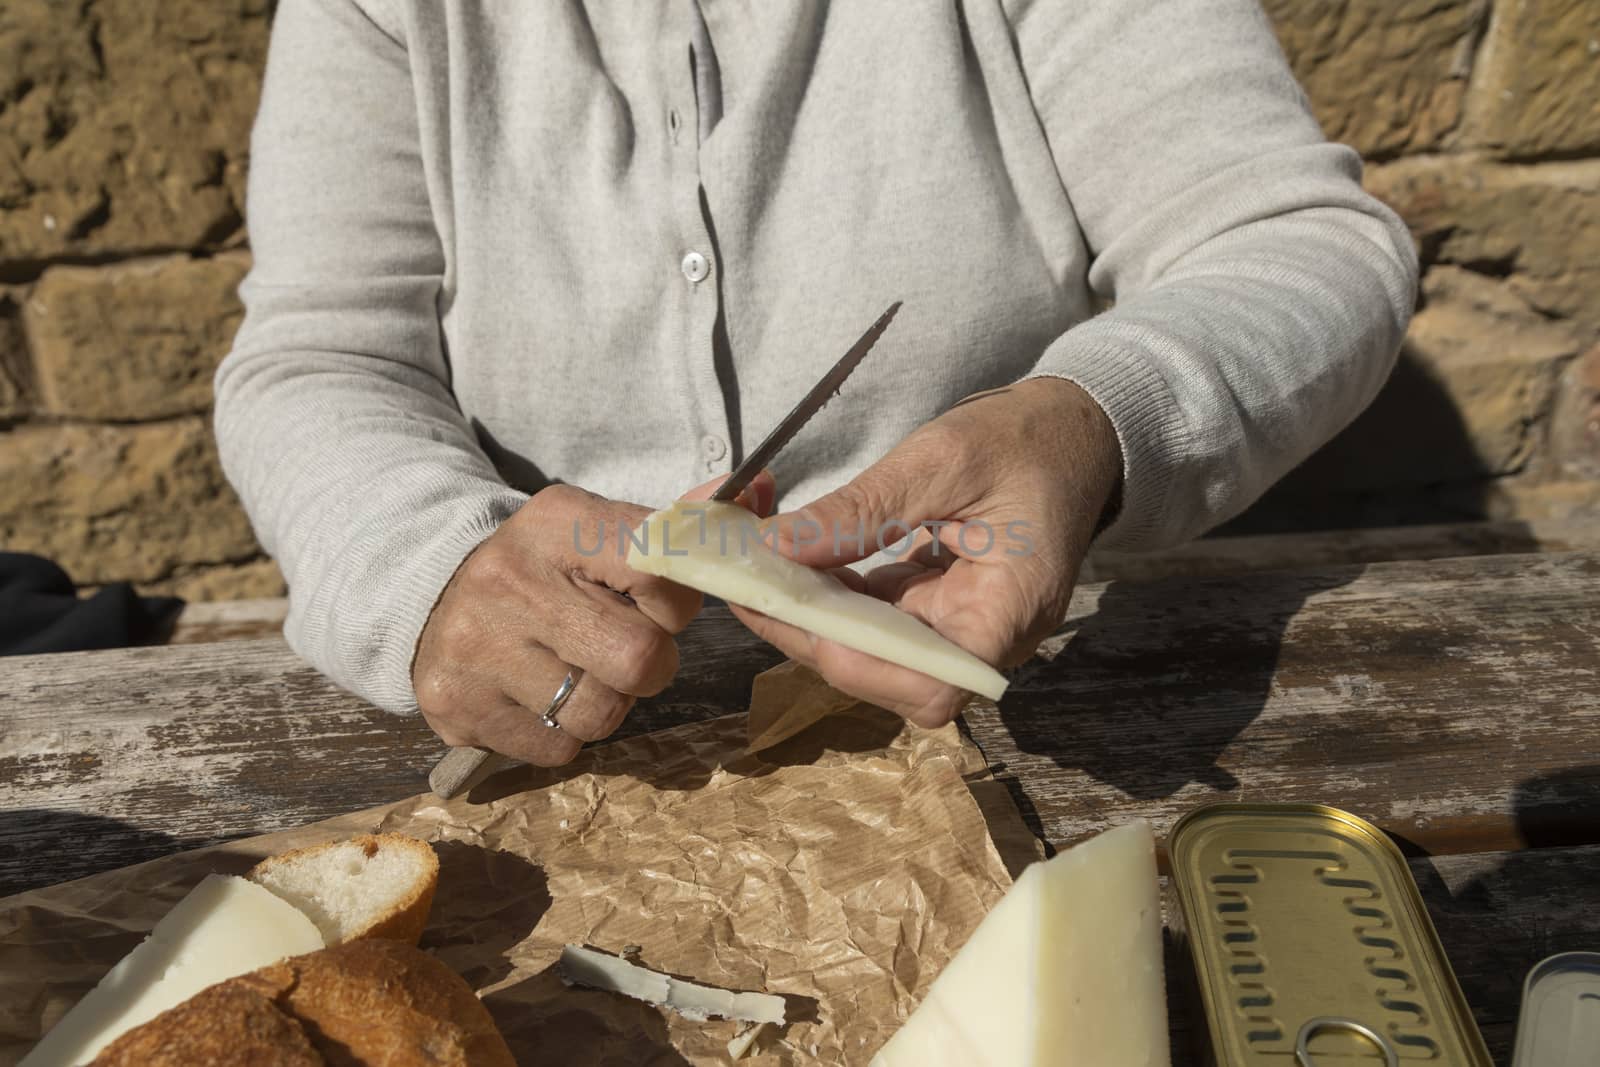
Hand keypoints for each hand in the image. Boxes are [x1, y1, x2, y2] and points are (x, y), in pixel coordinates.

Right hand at [413, 473, 775, 765]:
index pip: (664, 570)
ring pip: (600, 714)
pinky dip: (564, 732)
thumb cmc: (545, 566)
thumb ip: (684, 522)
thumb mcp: (600, 529)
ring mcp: (478, 649)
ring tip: (578, 670)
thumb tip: (764, 489)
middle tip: (622, 649)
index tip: (653, 601)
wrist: (433, 591)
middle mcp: (510, 583)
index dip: (676, 601)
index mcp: (557, 524)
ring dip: (607, 703)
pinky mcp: (457, 707)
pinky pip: (558, 748)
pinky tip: (541, 695)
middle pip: (640, 659)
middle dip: (649, 664)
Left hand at [735, 378, 1120, 726]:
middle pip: (885, 674)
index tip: (788, 612)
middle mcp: (986, 640)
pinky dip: (828, 592)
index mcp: (1010, 612)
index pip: (930, 684)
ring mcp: (960, 629)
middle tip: (741, 580)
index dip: (855, 663)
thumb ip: (862, 510)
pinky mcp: (937, 609)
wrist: (1072, 432)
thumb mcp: (942, 459)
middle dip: (806, 633)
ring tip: (752, 561)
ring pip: (869, 650)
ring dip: (807, 612)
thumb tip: (774, 548)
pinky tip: (791, 554)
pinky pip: (874, 619)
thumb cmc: (1027, 440)